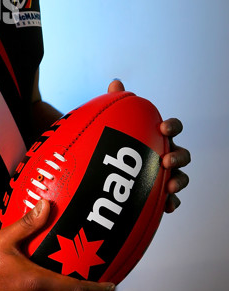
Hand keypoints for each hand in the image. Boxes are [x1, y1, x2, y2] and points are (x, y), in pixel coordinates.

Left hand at [107, 79, 189, 212]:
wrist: (108, 170)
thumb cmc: (117, 142)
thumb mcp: (114, 123)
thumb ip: (116, 102)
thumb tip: (116, 83)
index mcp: (156, 136)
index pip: (172, 128)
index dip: (172, 126)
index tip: (163, 128)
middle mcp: (164, 154)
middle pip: (182, 154)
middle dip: (179, 157)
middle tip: (165, 161)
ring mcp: (164, 175)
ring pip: (180, 178)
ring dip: (179, 181)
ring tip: (169, 187)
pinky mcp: (158, 195)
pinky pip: (171, 200)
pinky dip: (171, 203)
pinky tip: (167, 207)